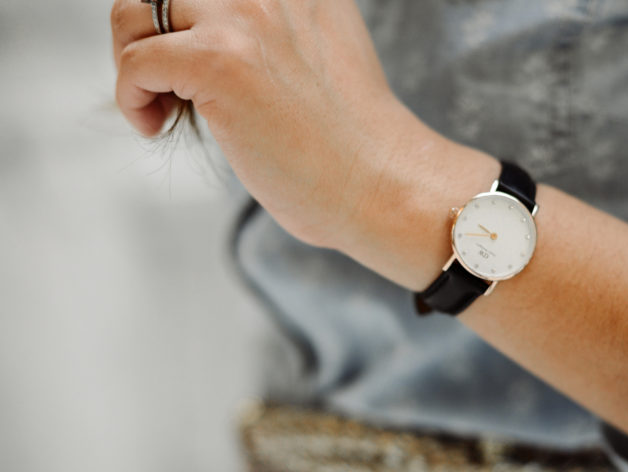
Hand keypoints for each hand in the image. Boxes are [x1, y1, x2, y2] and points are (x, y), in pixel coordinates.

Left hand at [111, 0, 421, 247]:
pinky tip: (158, 127)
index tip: (188, 55)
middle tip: (166, 82)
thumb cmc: (351, 145)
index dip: (186, 19)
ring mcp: (243, 21)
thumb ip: (277, 33)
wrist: (381, 184)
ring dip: (133, 60)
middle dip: (148, 31)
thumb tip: (216, 40)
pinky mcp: (218, 63)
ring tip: (163, 105)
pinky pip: (134, 62)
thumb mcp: (320, 58)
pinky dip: (132, 99)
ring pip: (135, 12)